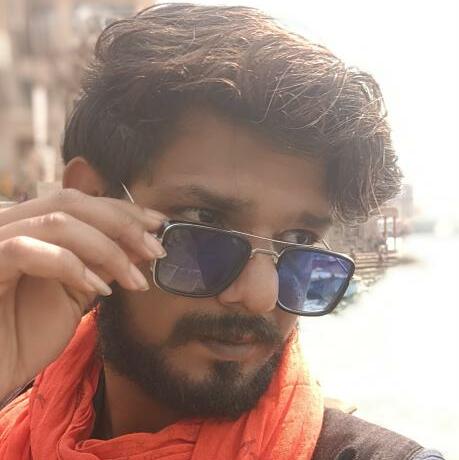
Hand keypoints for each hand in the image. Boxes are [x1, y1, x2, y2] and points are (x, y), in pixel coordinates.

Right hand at [0, 189, 165, 399]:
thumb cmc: (22, 338)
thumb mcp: (74, 294)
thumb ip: (102, 264)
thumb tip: (142, 242)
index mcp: (30, 227)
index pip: (80, 201)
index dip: (123, 209)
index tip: (159, 224)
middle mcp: (7, 224)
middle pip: (72, 201)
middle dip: (122, 224)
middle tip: (156, 249)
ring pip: (58, 222)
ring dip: (108, 249)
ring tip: (136, 279)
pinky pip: (26, 250)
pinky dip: (71, 266)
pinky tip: (99, 289)